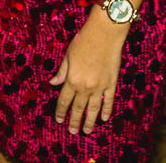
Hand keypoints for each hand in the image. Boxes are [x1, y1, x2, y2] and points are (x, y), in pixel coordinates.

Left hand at [49, 12, 126, 134]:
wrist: (104, 33)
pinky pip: (109, 100)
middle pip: (79, 108)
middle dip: (74, 121)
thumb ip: (62, 72)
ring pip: (94, 108)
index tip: (59, 120)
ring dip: (90, 121)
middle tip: (73, 132)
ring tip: (86, 130)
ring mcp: (100, 86)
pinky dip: (107, 110)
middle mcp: (86, 86)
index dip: (61, 111)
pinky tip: (104, 118)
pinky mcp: (112, 83)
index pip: (64, 100)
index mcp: (72, 79)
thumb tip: (53, 83)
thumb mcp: (68, 55)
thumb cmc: (83, 40)